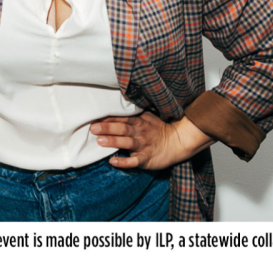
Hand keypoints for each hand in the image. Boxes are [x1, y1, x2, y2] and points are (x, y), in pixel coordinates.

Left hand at [91, 112, 211, 169]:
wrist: (178, 142)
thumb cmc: (158, 130)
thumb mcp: (148, 118)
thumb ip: (133, 115)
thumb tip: (113, 111)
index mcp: (140, 121)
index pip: (123, 118)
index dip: (109, 118)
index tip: (95, 117)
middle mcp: (141, 132)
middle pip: (123, 128)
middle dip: (108, 128)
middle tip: (94, 128)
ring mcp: (144, 145)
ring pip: (128, 143)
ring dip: (114, 141)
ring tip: (100, 141)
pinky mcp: (146, 159)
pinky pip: (134, 161)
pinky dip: (124, 162)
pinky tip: (113, 161)